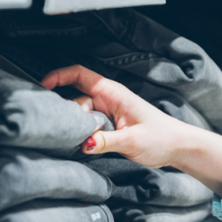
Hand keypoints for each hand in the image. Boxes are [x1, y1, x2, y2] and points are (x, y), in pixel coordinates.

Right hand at [41, 65, 221, 195]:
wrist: (179, 147)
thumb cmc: (162, 137)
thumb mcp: (133, 141)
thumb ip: (106, 141)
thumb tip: (83, 142)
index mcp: (113, 93)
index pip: (79, 74)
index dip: (58, 76)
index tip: (42, 86)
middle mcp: (108, 99)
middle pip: (74, 100)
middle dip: (69, 115)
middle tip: (72, 133)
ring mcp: (107, 113)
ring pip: (80, 116)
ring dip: (78, 129)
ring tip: (86, 142)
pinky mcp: (108, 126)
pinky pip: (87, 126)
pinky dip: (84, 135)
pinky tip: (87, 145)